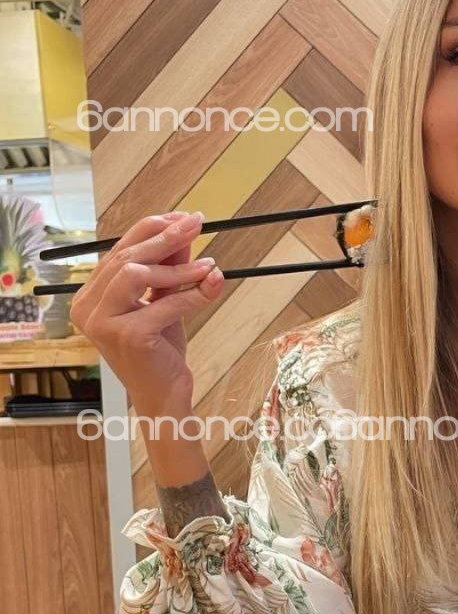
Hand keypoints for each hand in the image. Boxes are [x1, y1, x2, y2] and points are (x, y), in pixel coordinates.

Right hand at [71, 211, 224, 416]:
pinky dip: (193, 293)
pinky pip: (164, 304)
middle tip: (197, 223)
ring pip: (137, 274)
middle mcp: (87, 308)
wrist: (164, 396)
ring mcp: (102, 323)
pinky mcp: (126, 336)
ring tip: (209, 265)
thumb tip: (184, 232)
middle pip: (125, 258)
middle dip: (166, 237)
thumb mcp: (162, 301)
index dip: (151, 230)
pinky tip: (213, 285)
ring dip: (178, 267)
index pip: (118, 251)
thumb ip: (168, 269)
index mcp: (90, 296)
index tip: (182, 217)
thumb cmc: (160, 349)